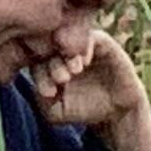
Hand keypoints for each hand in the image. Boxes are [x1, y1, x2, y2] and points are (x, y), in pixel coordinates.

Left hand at [21, 23, 149, 132]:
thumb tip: (38, 90)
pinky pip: (90, 37)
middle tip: (61, 81)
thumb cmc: (84, 109)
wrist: (116, 110)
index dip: (39, 75)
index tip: (48, 93)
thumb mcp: (58, 113)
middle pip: (49, 48)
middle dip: (52, 65)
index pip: (35, 61)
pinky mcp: (102, 42)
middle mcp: (61, 50)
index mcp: (47, 63)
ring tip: (72, 74)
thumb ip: (43, 104)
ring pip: (68, 40)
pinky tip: (84, 64)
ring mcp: (80, 45)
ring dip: (67, 57)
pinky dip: (84, 48)